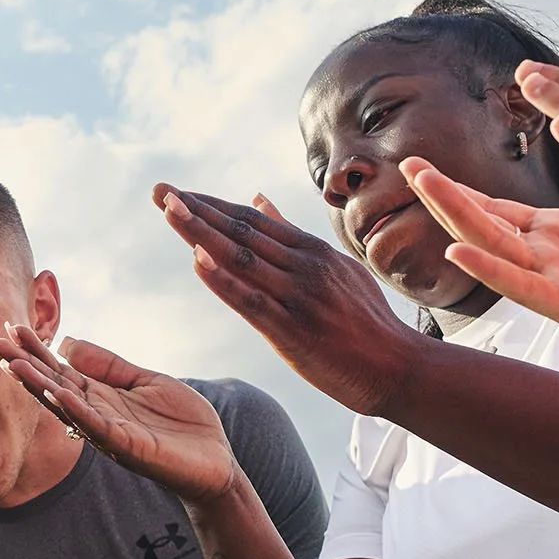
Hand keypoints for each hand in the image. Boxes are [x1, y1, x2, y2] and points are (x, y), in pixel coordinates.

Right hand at [0, 326, 236, 501]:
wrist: (216, 461)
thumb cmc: (182, 423)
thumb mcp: (145, 381)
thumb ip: (108, 365)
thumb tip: (67, 343)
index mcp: (100, 396)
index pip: (58, 369)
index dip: (34, 349)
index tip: (10, 327)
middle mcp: (97, 415)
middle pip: (51, 385)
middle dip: (21, 365)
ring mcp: (110, 432)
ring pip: (67, 405)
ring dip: (38, 386)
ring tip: (13, 364)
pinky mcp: (129, 447)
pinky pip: (96, 425)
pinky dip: (75, 408)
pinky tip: (56, 391)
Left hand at [156, 186, 420, 412]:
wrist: (398, 368)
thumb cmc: (366, 321)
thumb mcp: (338, 268)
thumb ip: (294, 236)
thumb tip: (259, 199)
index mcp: (313, 251)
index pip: (252, 219)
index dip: (212, 205)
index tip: (178, 192)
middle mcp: (305, 267)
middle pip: (241, 230)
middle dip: (197, 209)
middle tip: (160, 190)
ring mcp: (299, 297)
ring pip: (241, 258)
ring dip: (201, 232)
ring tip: (168, 210)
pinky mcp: (293, 330)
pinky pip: (251, 301)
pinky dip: (223, 280)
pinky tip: (197, 261)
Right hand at [400, 155, 558, 356]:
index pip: (499, 209)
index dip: (464, 185)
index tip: (428, 156)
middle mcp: (552, 261)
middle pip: (484, 225)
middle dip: (445, 196)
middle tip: (409, 164)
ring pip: (495, 250)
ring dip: (457, 219)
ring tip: (425, 187)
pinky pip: (525, 287)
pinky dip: (491, 270)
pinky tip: (459, 251)